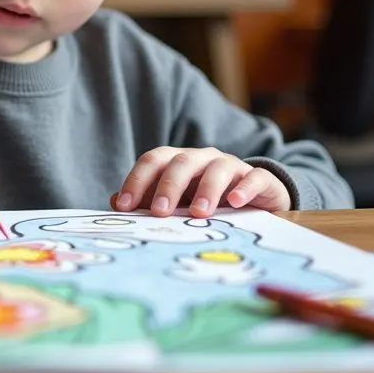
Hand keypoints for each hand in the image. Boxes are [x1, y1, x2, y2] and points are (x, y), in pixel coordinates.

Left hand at [109, 146, 290, 217]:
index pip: (153, 162)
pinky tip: (235, 202)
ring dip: (206, 190)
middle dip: (168, 186)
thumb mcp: (177, 204)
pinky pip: (254, 177)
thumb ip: (147, 202)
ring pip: (217, 168)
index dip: (136, 181)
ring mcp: (232, 166)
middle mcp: (203, 159)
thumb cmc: (208, 203)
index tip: (124, 206)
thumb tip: (114, 202)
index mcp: (178, 162)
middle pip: (181, 162)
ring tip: (198, 213)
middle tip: (159, 212)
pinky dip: (244, 188)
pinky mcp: (260, 179)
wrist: (257, 203)